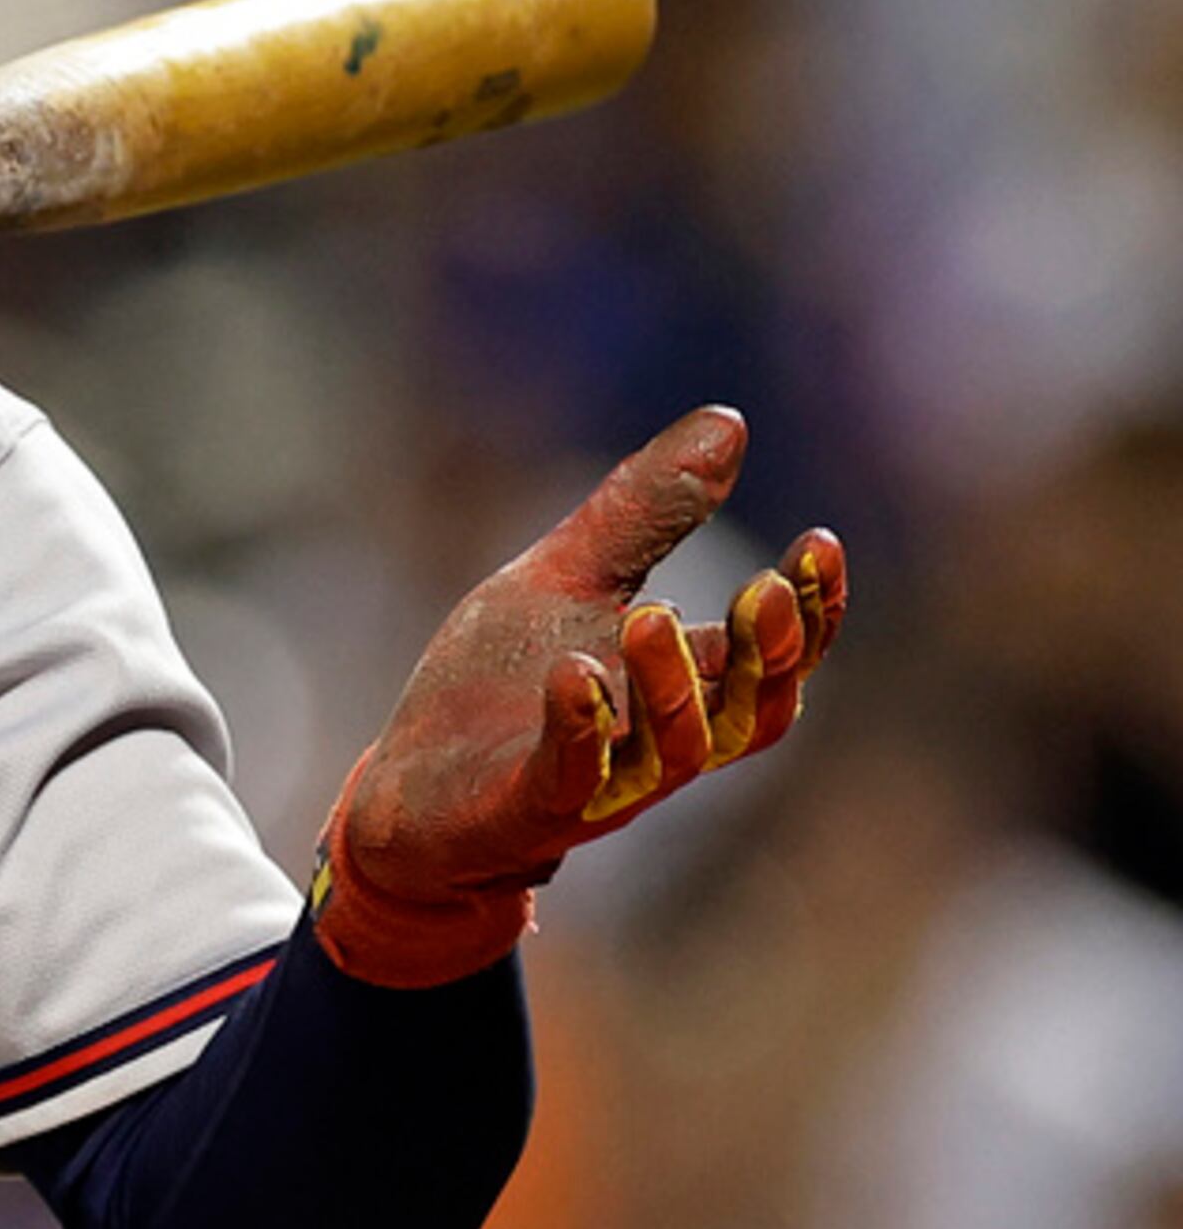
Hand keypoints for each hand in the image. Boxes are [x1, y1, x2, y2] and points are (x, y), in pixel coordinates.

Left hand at [313, 406, 851, 987]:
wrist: (410, 786)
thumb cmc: (503, 683)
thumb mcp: (570, 578)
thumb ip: (646, 513)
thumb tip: (731, 420)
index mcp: (682, 684)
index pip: (774, 655)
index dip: (810, 610)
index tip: (820, 543)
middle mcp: (662, 741)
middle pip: (749, 711)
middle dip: (768, 655)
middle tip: (769, 589)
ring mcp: (602, 782)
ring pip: (674, 750)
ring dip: (670, 685)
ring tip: (651, 616)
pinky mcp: (531, 808)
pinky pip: (571, 777)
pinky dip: (580, 727)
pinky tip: (574, 675)